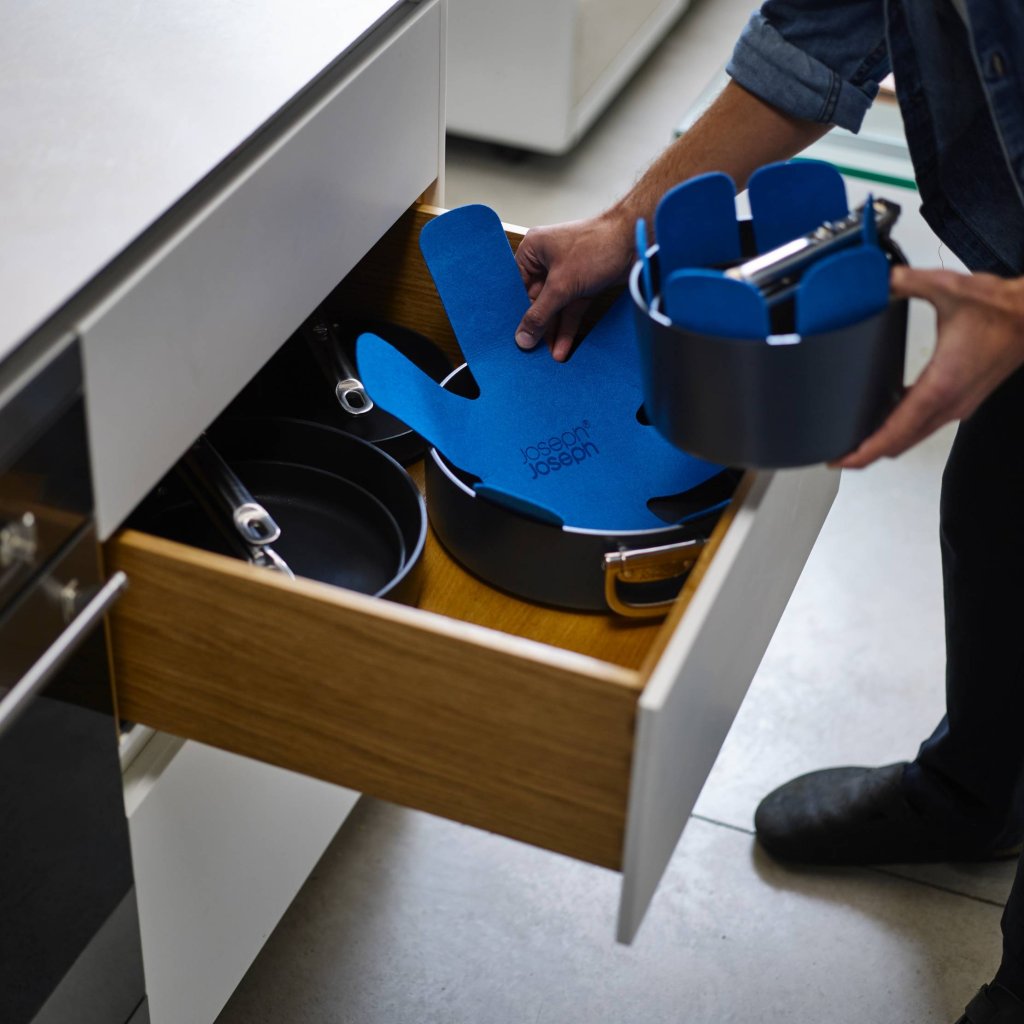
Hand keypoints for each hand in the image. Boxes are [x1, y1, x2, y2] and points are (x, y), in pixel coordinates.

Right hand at [514, 211, 634, 360]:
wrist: (634, 242)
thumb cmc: (596, 247)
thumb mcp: (561, 286)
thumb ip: (540, 314)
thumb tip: (523, 337)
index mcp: (533, 250)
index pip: (517, 286)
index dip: (516, 311)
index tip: (515, 335)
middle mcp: (547, 260)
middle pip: (536, 300)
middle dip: (537, 326)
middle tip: (532, 351)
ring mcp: (566, 273)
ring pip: (554, 307)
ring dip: (553, 331)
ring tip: (548, 356)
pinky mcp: (582, 284)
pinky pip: (570, 309)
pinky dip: (567, 327)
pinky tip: (562, 347)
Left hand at [834, 266, 1023, 467]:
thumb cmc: (1001, 309)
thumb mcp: (950, 288)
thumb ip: (908, 281)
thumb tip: (880, 277)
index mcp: (940, 386)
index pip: (895, 433)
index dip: (865, 451)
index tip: (841, 459)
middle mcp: (949, 404)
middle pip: (900, 444)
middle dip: (867, 453)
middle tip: (837, 453)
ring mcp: (957, 406)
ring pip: (913, 437)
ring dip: (884, 443)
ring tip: (854, 440)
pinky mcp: (962, 400)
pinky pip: (924, 424)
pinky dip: (901, 429)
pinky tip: (884, 417)